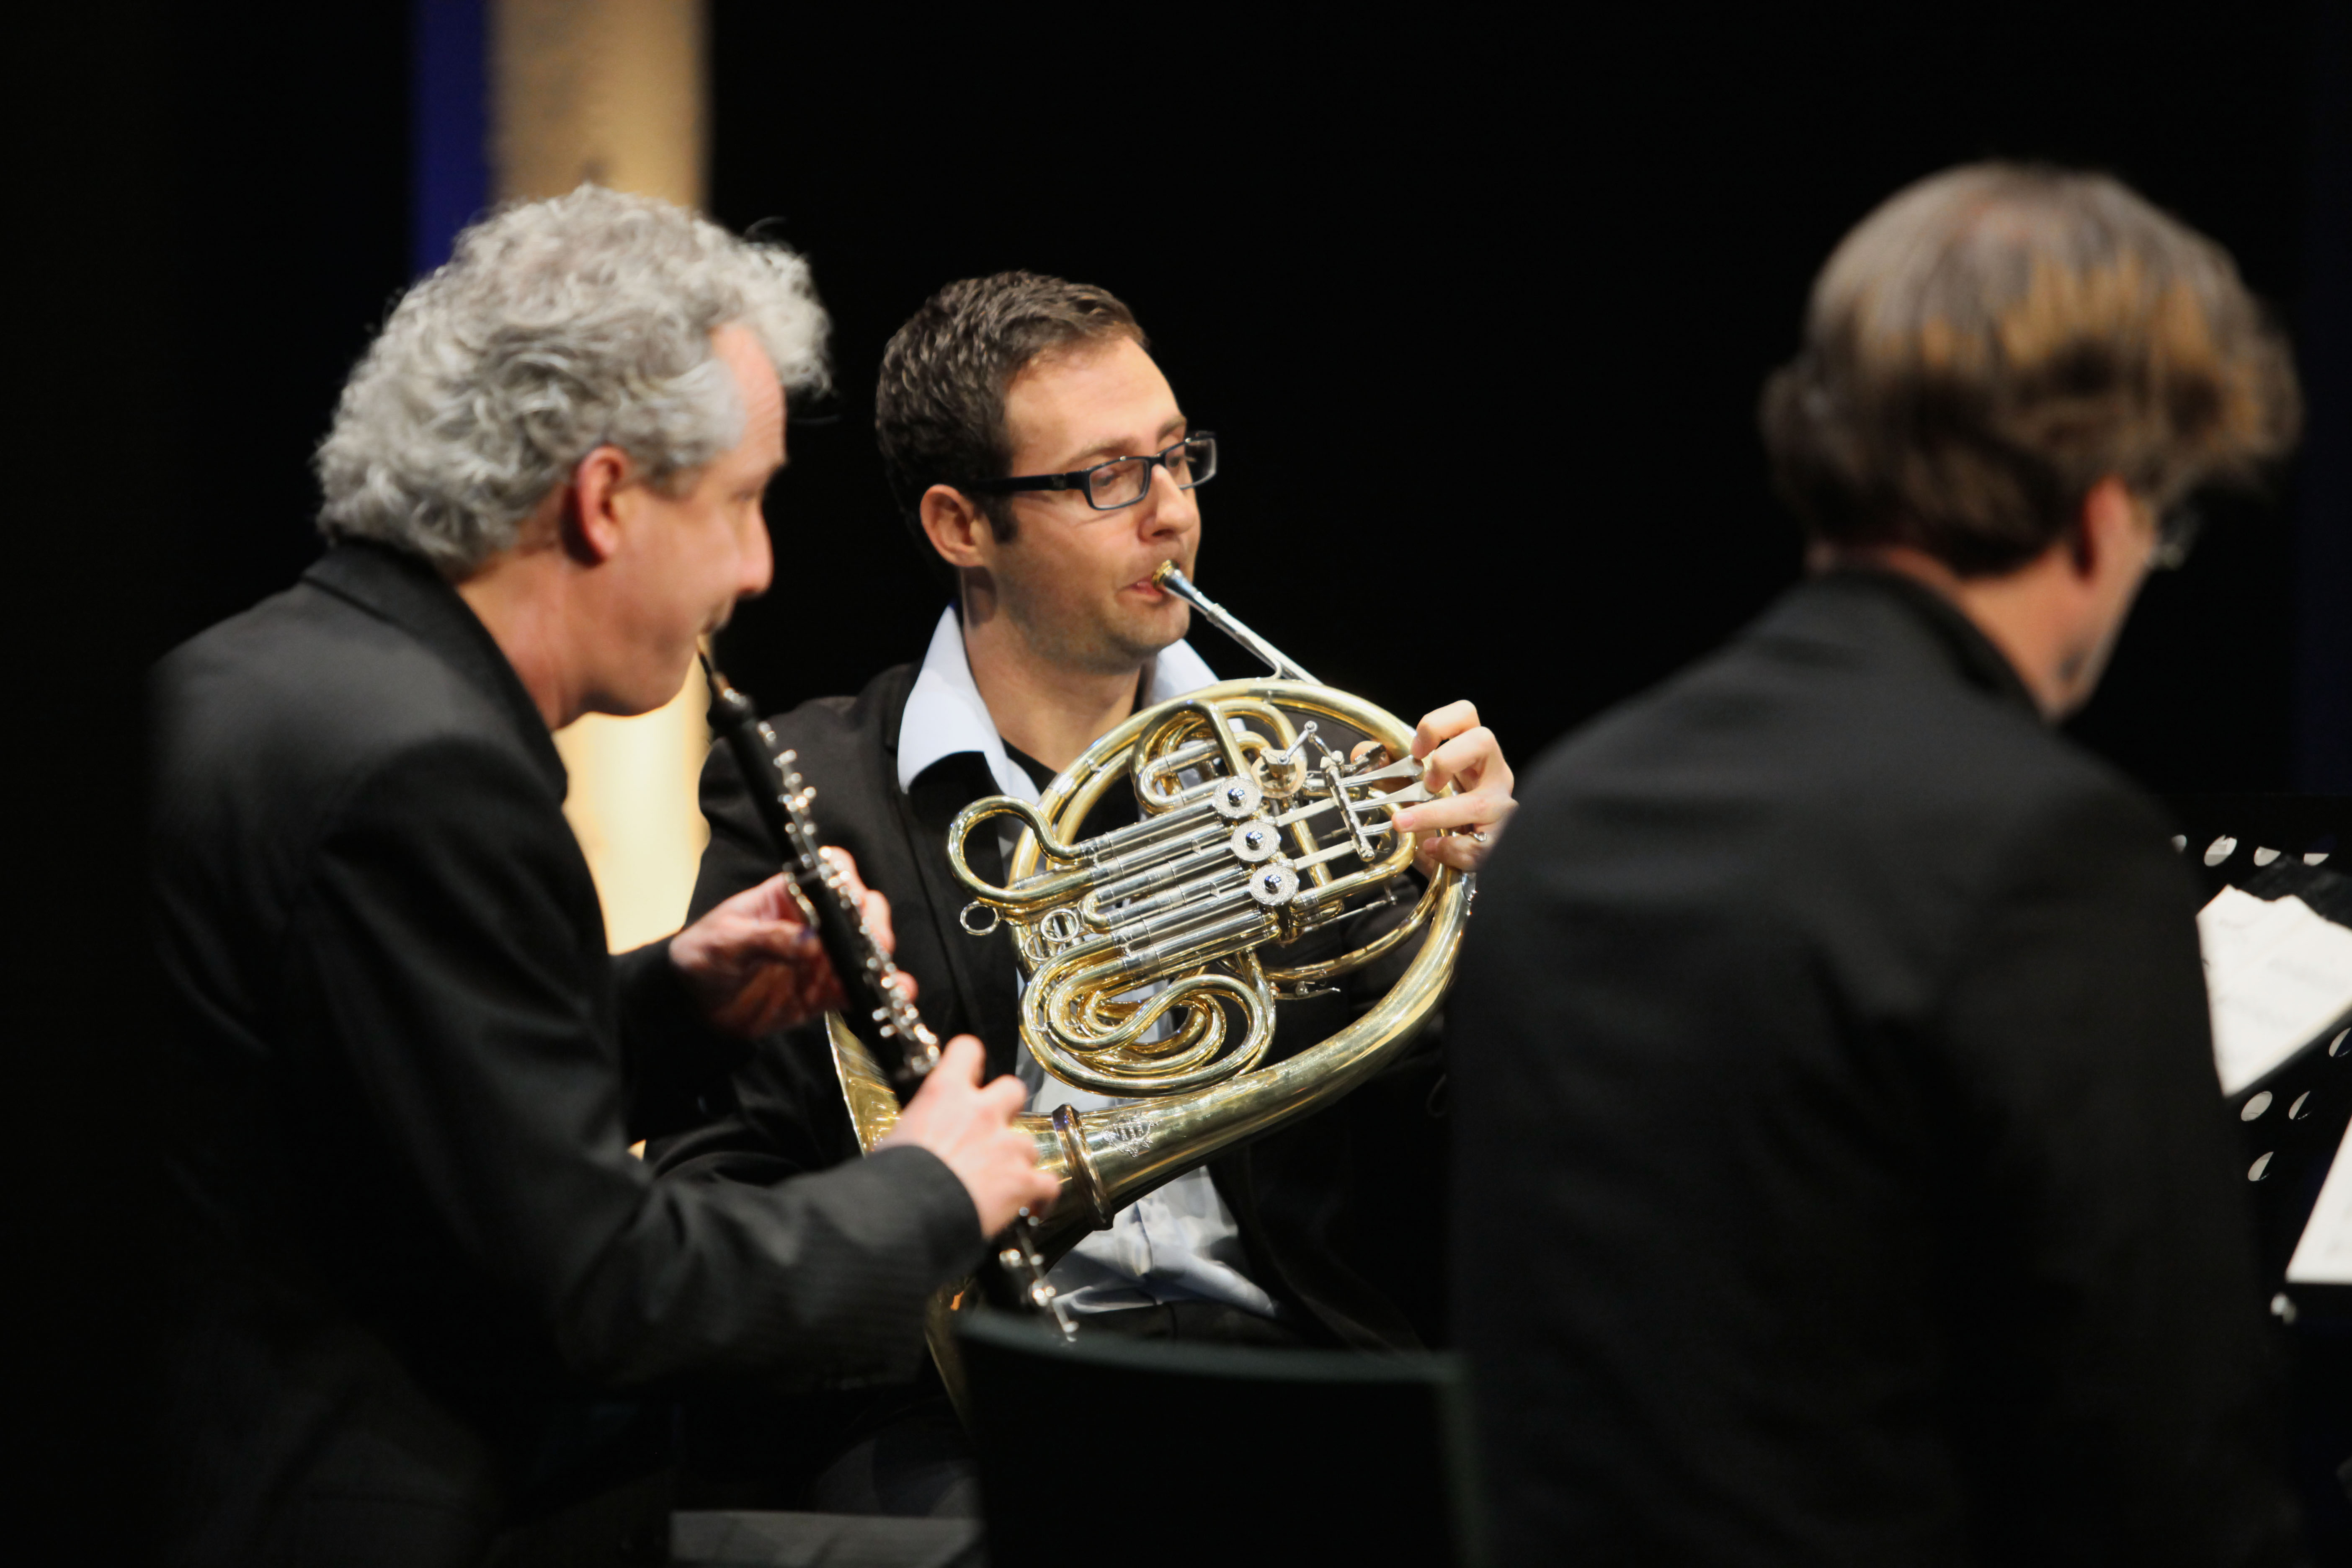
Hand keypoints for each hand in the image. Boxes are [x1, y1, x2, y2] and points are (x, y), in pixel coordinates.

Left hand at [669, 848, 906, 1036]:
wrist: (692, 1006)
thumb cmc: (701, 957)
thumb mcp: (724, 942)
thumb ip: (766, 939)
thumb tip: (810, 943)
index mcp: (788, 897)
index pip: (829, 874)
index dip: (847, 881)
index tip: (855, 903)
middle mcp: (813, 922)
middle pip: (860, 909)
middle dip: (874, 924)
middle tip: (874, 945)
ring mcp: (822, 957)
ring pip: (866, 949)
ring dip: (882, 960)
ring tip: (887, 977)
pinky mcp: (823, 991)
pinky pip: (857, 988)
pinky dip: (878, 992)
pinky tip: (895, 996)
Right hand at [878, 1036, 1058, 1236]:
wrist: (908, 1215)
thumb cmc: (893, 1181)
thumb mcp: (895, 1140)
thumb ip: (918, 1128)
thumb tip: (913, 1139)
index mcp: (945, 1094)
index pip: (967, 1050)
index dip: (971, 1059)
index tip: (971, 1070)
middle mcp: (982, 1113)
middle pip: (1013, 1089)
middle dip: (1007, 1107)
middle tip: (992, 1126)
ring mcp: (1007, 1147)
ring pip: (1030, 1143)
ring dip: (1018, 1159)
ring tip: (1001, 1180)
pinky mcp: (1023, 1182)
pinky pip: (1049, 1183)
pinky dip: (1043, 1195)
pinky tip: (1033, 1204)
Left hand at [1385, 699, 1515, 871]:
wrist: (1454, 858)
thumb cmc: (1440, 815)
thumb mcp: (1411, 789)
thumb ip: (1388, 770)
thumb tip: (1361, 752)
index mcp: (1470, 751)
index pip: (1465, 714)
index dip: (1439, 724)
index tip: (1416, 749)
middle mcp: (1492, 772)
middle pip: (1483, 741)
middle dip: (1448, 759)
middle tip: (1426, 783)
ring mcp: (1500, 805)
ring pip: (1481, 803)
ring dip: (1436, 813)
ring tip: (1404, 822)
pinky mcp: (1498, 838)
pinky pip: (1479, 844)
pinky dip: (1451, 848)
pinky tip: (1433, 847)